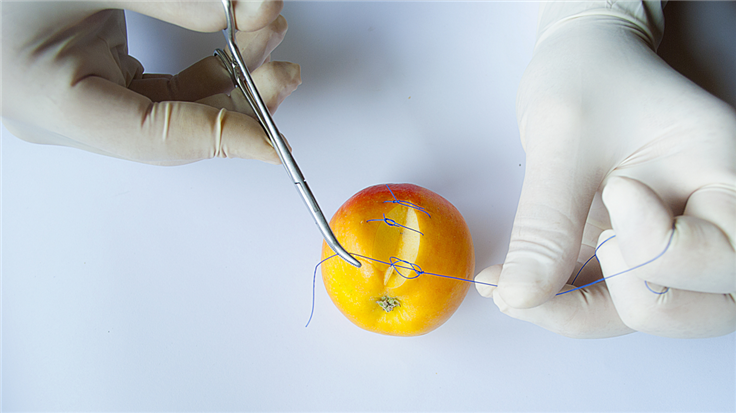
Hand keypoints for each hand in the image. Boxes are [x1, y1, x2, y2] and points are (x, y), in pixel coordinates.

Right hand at [1, 0, 300, 165]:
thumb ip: (173, 0)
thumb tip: (243, 15)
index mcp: (53, 103)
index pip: (157, 137)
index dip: (223, 137)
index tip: (274, 143)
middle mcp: (67, 116)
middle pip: (176, 126)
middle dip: (239, 98)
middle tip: (285, 71)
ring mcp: (82, 101)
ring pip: (175, 107)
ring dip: (229, 76)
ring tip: (269, 37)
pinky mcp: (93, 83)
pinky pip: (162, 90)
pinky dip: (204, 69)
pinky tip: (238, 45)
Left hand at [475, 1, 735, 337]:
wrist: (579, 66)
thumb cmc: (585, 80)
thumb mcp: (562, 140)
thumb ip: (546, 223)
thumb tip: (520, 298)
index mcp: (725, 178)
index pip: (720, 258)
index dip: (657, 245)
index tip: (617, 189)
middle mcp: (711, 222)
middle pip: (695, 310)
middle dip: (621, 292)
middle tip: (583, 236)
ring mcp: (672, 245)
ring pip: (648, 317)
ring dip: (576, 311)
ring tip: (512, 278)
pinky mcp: (631, 255)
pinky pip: (607, 305)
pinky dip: (557, 303)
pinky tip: (507, 283)